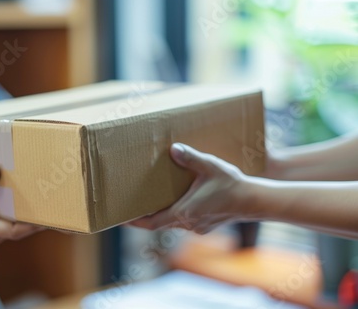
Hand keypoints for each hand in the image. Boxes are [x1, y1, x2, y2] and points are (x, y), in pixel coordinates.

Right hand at [0, 165, 42, 244]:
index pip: (15, 230)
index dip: (32, 226)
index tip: (48, 219)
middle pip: (23, 230)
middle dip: (40, 221)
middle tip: (58, 210)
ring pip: (19, 227)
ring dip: (33, 218)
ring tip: (49, 204)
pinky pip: (13, 223)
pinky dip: (22, 215)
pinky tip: (30, 203)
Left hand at [130, 143, 253, 233]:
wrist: (255, 201)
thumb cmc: (232, 184)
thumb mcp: (209, 166)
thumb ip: (190, 158)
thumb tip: (173, 149)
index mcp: (184, 212)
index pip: (152, 223)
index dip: (135, 222)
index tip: (122, 219)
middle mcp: (188, 224)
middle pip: (159, 224)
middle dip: (146, 217)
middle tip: (132, 207)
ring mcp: (198, 227)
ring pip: (172, 223)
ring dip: (162, 214)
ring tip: (152, 202)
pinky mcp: (206, 226)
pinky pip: (185, 222)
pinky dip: (176, 214)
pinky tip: (178, 201)